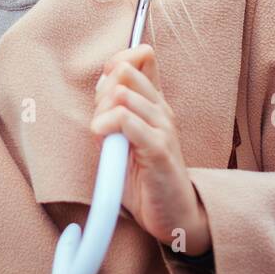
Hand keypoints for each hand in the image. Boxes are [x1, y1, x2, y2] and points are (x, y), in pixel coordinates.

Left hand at [91, 44, 210, 256]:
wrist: (173, 215)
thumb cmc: (146, 180)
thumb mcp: (126, 139)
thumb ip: (115, 113)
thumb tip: (101, 86)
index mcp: (155, 104)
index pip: (141, 57)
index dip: (116, 61)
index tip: (105, 90)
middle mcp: (161, 110)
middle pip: (124, 71)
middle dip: (101, 92)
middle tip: (101, 120)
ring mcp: (162, 127)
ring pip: (121, 94)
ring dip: (101, 113)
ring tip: (103, 136)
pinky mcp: (158, 148)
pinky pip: (126, 120)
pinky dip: (107, 126)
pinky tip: (104, 141)